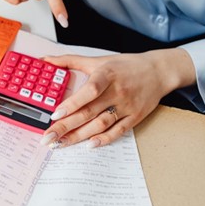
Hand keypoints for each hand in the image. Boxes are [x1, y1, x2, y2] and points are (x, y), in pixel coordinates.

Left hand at [40, 49, 195, 147]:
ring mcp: (126, 106)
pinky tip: (89, 145)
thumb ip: (69, 61)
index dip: (72, 104)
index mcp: (106, 75)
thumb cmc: (125, 65)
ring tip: (61, 144)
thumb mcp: (98, 60)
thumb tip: (45, 60)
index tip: (55, 114)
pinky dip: (104, 139)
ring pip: (100, 124)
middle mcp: (116, 92)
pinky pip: (118, 131)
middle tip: (48, 138)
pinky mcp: (135, 117)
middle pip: (89, 112)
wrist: (159, 71)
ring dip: (79, 136)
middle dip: (66, 127)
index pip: (88, 91)